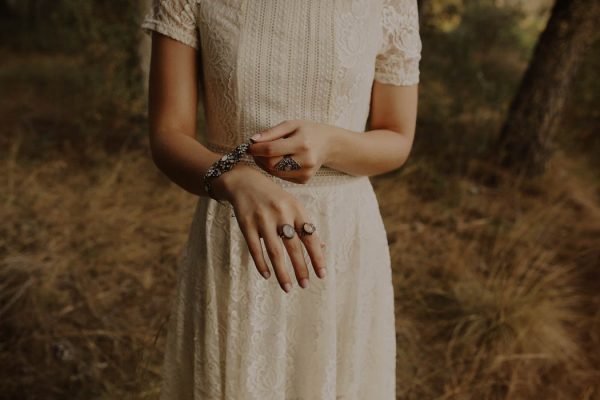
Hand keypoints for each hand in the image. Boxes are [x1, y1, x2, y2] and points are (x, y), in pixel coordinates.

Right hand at [212, 164, 327, 292]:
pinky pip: (255, 249)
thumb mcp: (293, 206)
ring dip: (282, 272)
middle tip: (305, 285)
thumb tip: (323, 247)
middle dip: (301, 268)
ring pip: (275, 251)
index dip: (317, 257)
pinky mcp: (246, 224)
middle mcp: (281, 213)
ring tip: (288, 288)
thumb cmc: (274, 197)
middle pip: (294, 247)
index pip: (311, 237)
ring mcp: (263, 219)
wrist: (245, 181)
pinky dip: (261, 264)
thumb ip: (306, 226)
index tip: (322, 275)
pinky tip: (267, 275)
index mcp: (297, 209)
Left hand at [247, 120, 335, 183]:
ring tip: (264, 155)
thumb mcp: (291, 125)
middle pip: (271, 164)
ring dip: (264, 164)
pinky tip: (277, 161)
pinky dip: (275, 169)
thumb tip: (252, 140)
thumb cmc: (308, 131)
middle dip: (259, 158)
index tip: (248, 146)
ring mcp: (305, 173)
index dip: (256, 149)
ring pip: (275, 172)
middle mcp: (305, 160)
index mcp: (302, 143)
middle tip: (255, 151)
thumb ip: (271, 132)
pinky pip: (282, 177)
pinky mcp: (304, 180)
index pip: (271, 150)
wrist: (328, 144)